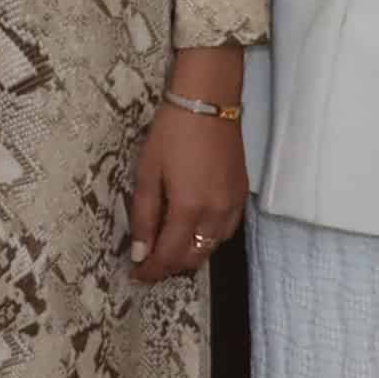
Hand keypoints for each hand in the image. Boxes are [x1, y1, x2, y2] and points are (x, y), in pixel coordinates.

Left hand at [126, 85, 246, 281]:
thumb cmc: (171, 134)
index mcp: (189, 208)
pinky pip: (225, 231)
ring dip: (190, 255)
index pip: (170, 255)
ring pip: (212, 247)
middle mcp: (216, 214)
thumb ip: (145, 217)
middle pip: (194, 257)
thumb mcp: (148, 173)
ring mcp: (233, 205)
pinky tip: (193, 230)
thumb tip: (140, 253)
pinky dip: (207, 240)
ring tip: (168, 248)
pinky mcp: (241, 195)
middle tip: (149, 263)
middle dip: (170, 266)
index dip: (152, 270)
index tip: (137, 275)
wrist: (208, 102)